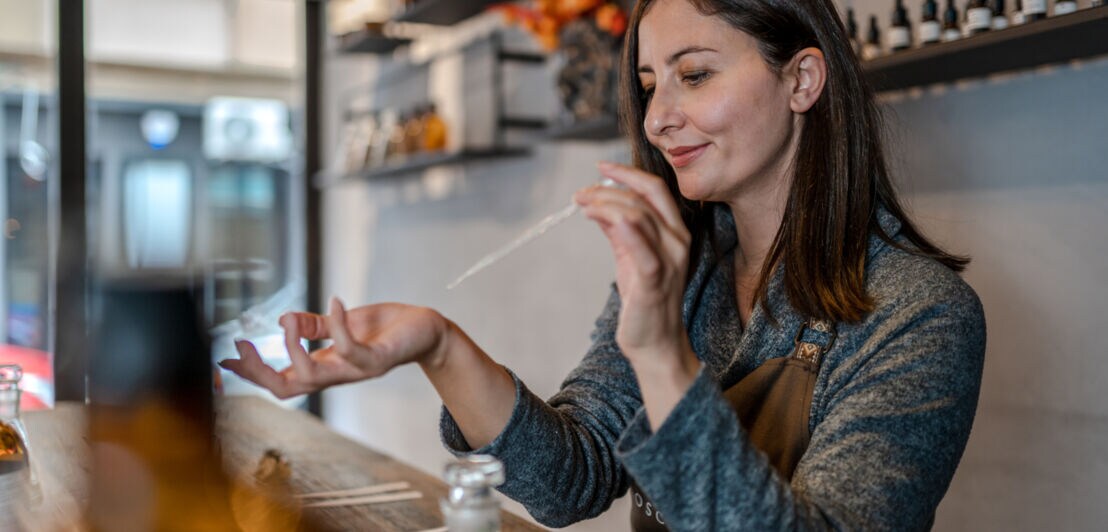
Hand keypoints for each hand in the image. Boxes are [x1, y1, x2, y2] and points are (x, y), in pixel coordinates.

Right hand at [219, 298, 450, 398]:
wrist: (427, 331)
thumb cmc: (385, 329)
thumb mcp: (342, 323)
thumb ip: (313, 325)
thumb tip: (281, 319)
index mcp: (325, 367)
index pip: (281, 381)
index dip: (251, 375)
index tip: (224, 361)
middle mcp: (337, 374)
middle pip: (288, 388)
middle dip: (259, 372)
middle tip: (240, 347)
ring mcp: (357, 370)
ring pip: (313, 376)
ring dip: (293, 349)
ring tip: (287, 322)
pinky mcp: (378, 360)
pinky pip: (350, 350)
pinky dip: (337, 326)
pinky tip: (335, 302)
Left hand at [574, 162, 694, 368]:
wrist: (655, 343)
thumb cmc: (645, 300)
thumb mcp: (629, 257)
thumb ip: (618, 230)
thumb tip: (598, 204)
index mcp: (674, 232)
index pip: (654, 189)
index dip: (627, 173)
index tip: (600, 167)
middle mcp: (677, 241)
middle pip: (648, 195)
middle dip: (613, 184)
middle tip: (582, 191)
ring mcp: (669, 260)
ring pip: (639, 215)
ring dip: (605, 203)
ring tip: (581, 205)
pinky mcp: (655, 281)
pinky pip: (642, 248)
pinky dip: (622, 227)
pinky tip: (596, 216)